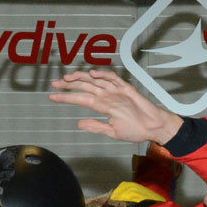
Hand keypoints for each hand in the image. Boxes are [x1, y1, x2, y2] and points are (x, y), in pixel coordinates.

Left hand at [48, 70, 182, 144]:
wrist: (154, 127)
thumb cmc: (136, 130)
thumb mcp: (113, 132)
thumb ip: (96, 126)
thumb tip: (79, 124)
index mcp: (103, 106)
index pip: (80, 99)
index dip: (66, 97)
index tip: (52, 96)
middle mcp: (107, 96)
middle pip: (84, 87)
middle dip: (69, 84)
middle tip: (55, 83)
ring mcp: (116, 91)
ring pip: (95, 81)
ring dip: (81, 78)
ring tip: (67, 77)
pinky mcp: (127, 88)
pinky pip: (113, 78)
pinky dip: (103, 75)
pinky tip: (92, 74)